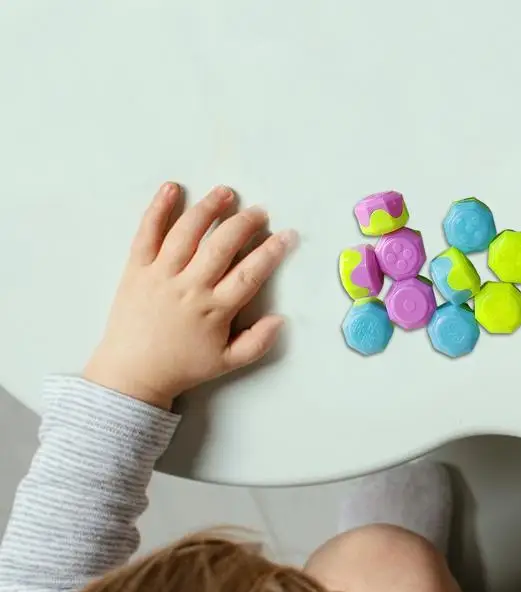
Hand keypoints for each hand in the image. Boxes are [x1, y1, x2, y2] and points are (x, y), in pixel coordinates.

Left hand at [84, 183, 296, 407]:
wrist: (133, 373)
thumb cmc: (183, 367)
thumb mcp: (227, 363)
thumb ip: (258, 343)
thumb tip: (280, 319)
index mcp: (215, 310)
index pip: (250, 273)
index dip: (271, 252)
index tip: (286, 235)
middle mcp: (190, 287)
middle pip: (222, 246)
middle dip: (244, 223)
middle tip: (259, 212)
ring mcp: (161, 275)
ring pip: (188, 232)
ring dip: (208, 208)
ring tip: (225, 193)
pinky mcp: (136, 269)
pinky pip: (147, 232)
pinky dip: (158, 209)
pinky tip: (172, 188)